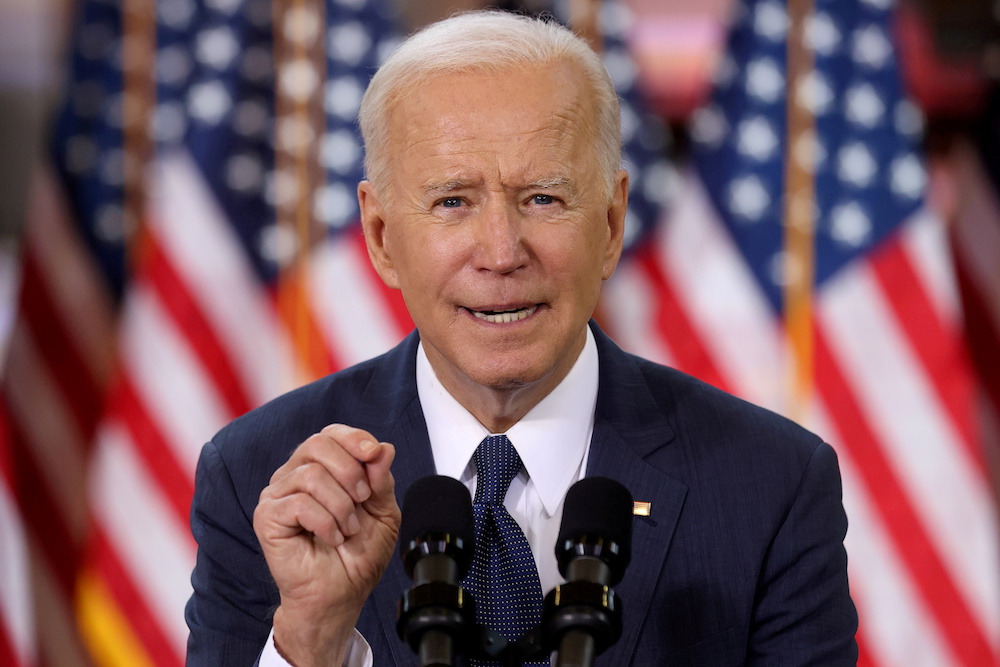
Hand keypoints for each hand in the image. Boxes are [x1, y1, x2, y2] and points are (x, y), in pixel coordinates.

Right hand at [252, 424, 400, 666]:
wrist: (341, 595)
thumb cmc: (357, 555)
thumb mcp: (383, 512)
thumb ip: (381, 479)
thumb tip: (383, 448)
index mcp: (321, 468)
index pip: (330, 434)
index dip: (354, 439)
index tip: (373, 454)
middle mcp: (294, 475)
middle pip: (317, 444)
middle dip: (350, 472)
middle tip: (362, 501)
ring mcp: (277, 495)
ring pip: (311, 475)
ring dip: (341, 506)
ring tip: (347, 529)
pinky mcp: (267, 517)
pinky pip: (299, 503)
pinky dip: (325, 522)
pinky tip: (331, 538)